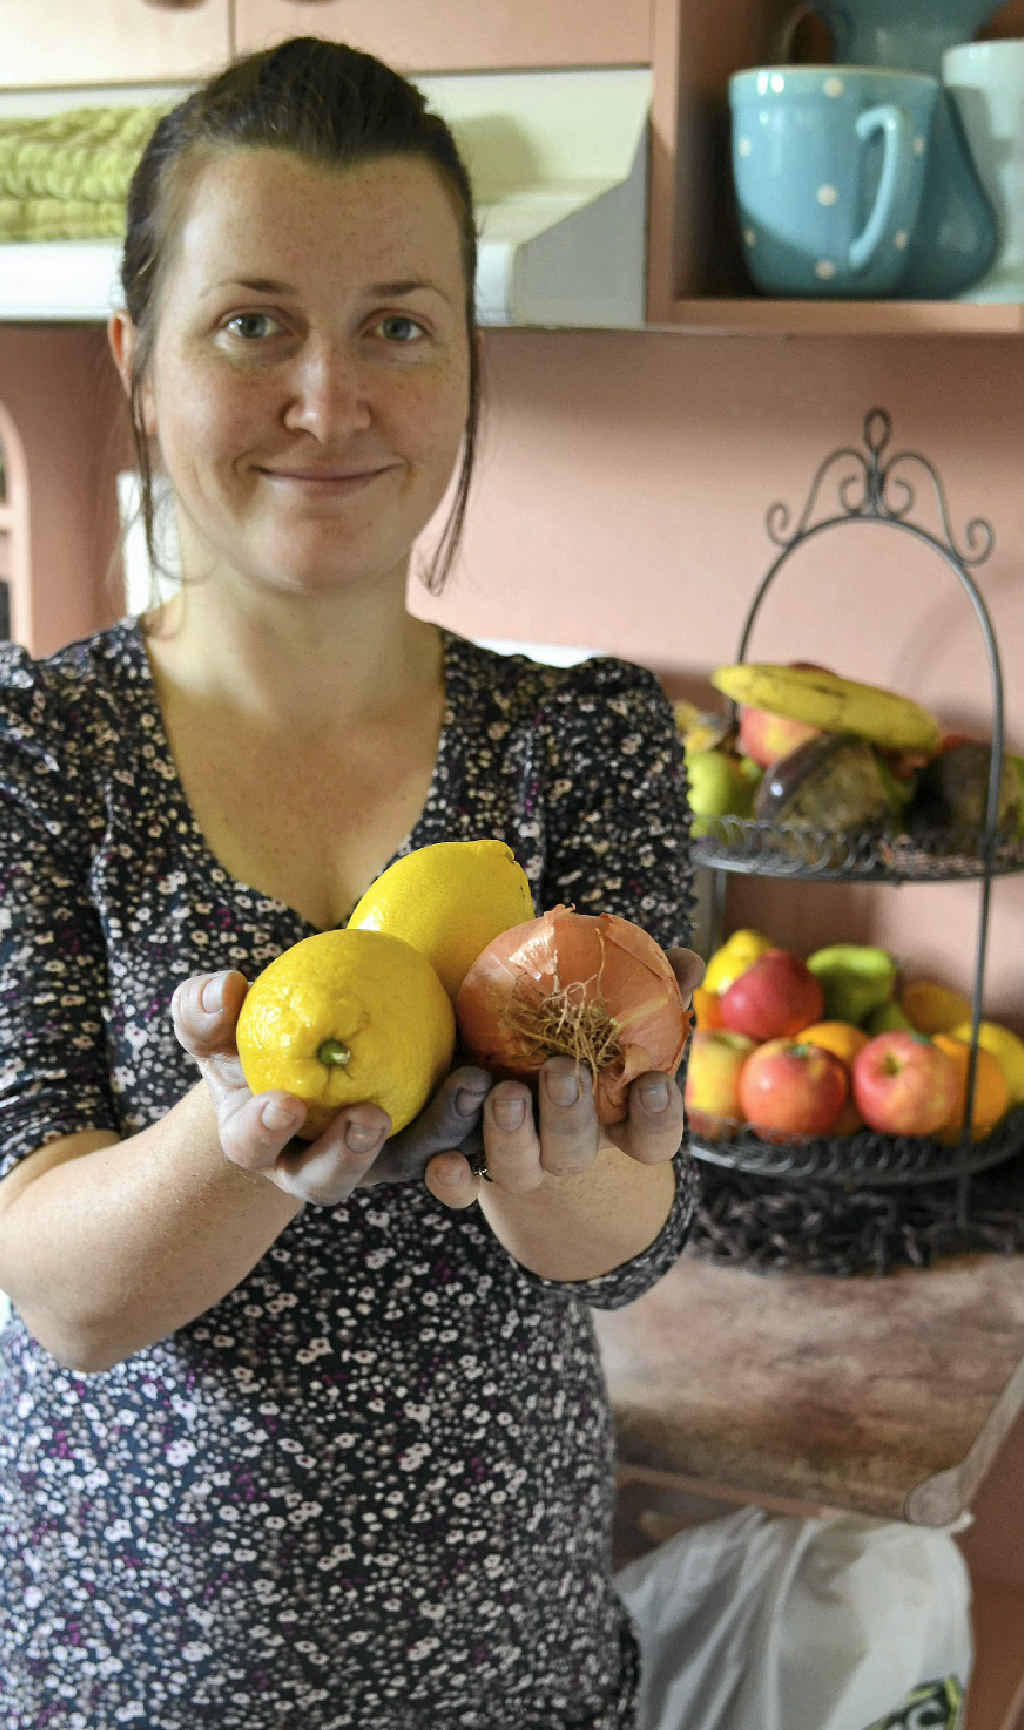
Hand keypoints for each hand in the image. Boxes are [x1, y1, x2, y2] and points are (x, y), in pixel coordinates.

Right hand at [171, 969, 493, 1205]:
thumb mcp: (217, 1022)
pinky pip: (465, 1137)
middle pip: (333, 1178)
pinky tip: (512, 1075)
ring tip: (469, 1085)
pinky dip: (490, 1113)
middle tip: (369, 1117)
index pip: (255, 1146)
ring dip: (444, 1130)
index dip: (265, 1131)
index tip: (282, 1103)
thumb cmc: (250, 1035)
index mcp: (261, 1142)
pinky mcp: (433, 1140)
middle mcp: (320, 1165)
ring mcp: (381, 1158)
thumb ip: (205, 1008)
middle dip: (351, 1153)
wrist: (312, 1046)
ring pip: (414, 1161)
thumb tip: (224, 987)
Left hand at [423, 944, 703, 1209]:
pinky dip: (453, 1178)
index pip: (651, 1136)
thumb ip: (652, 986)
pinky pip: (462, 1186)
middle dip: (569, 1115)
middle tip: (562, 1071)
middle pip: (575, 1152)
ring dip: (511, 1134)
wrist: (511, 1068)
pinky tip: (443, 1161)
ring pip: (518, 1167)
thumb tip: (686, 962)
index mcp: (615, 1123)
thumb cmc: (578, 1033)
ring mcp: (521, 1163)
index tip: (653, 1083)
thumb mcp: (615, 1009)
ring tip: (503, 1092)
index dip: (657, 1117)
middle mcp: (569, 1151)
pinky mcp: (470, 1166)